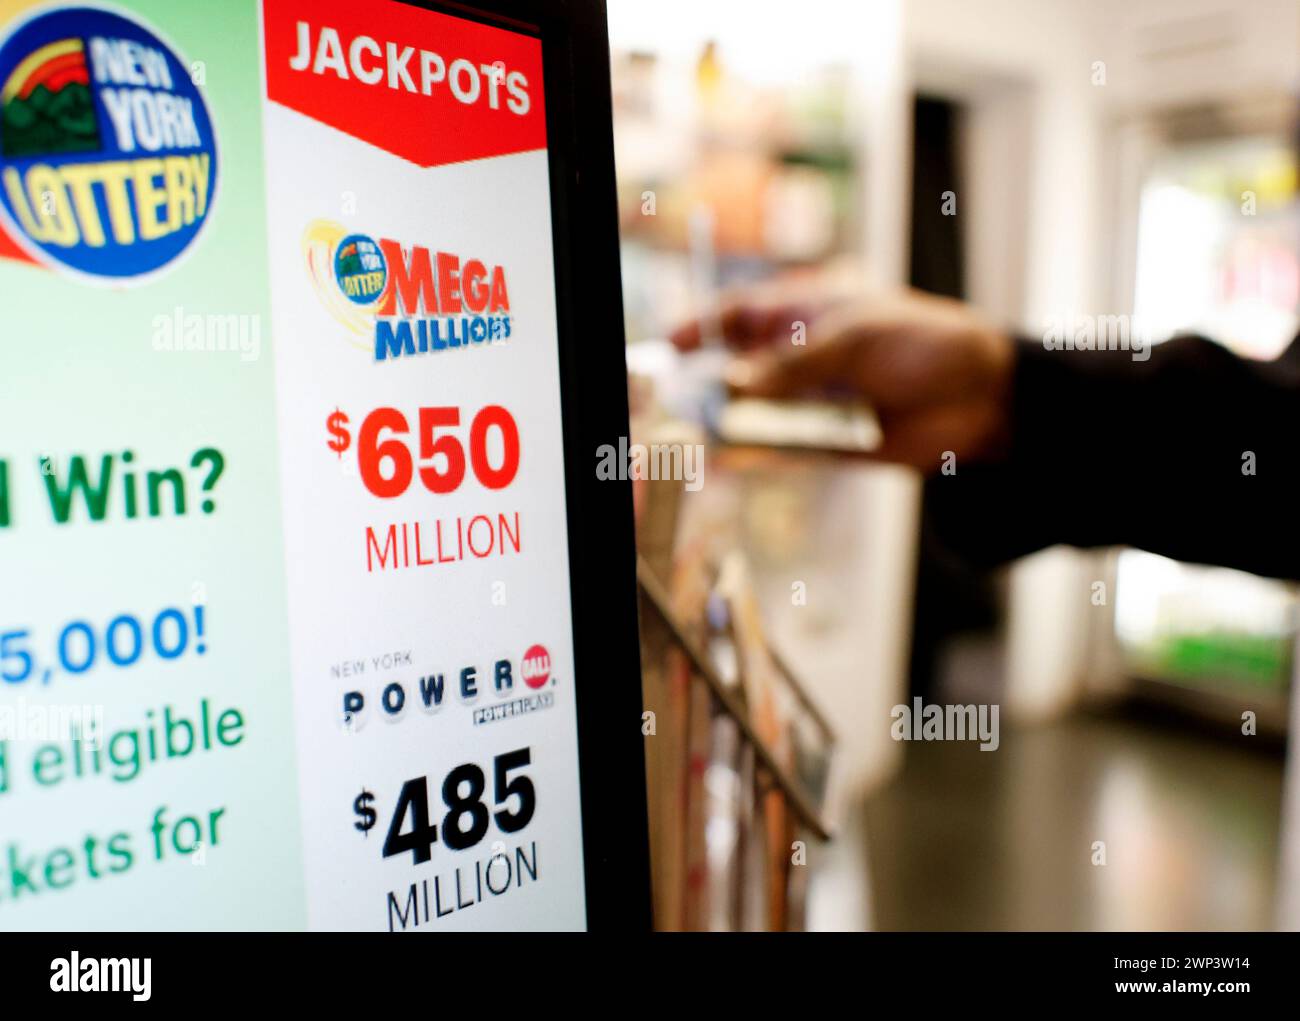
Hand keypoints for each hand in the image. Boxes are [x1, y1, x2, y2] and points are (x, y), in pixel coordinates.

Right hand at [670, 288, 1015, 470]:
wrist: (984, 399)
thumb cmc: (926, 345)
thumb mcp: (855, 341)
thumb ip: (792, 364)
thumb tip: (733, 381)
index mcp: (806, 313)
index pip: (739, 314)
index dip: (702, 326)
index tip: (672, 345)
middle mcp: (801, 357)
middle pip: (737, 367)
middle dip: (706, 381)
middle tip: (678, 397)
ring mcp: (812, 400)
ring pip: (753, 412)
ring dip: (726, 422)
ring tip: (695, 431)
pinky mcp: (827, 442)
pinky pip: (780, 450)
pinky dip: (754, 454)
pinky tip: (730, 456)